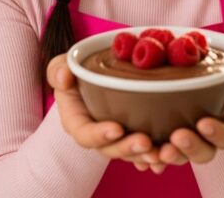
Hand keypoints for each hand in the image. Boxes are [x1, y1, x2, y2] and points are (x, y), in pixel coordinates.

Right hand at [46, 54, 161, 168]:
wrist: (96, 75)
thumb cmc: (75, 72)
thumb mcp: (61, 66)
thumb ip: (58, 70)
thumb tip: (64, 77)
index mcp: (76, 121)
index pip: (85, 134)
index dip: (99, 134)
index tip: (116, 129)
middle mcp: (96, 135)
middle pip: (110, 149)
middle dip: (127, 148)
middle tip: (146, 142)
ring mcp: (115, 138)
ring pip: (129, 153)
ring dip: (144, 155)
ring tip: (160, 153)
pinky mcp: (132, 136)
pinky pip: (143, 152)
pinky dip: (154, 157)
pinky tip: (166, 158)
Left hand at [150, 60, 223, 170]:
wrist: (195, 74)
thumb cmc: (221, 74)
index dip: (217, 134)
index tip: (203, 122)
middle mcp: (206, 139)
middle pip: (203, 154)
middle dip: (190, 148)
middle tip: (176, 137)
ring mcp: (185, 141)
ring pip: (177, 156)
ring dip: (167, 156)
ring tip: (156, 150)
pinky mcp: (163, 139)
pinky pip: (155, 154)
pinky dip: (147, 158)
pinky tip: (140, 154)